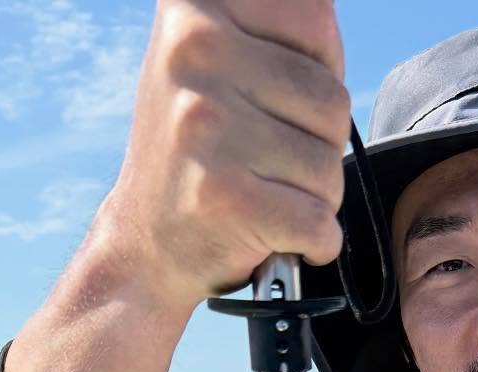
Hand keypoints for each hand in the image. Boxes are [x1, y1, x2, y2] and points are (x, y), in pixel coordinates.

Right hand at [101, 0, 350, 309]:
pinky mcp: (224, 195)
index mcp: (195, 7)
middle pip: (332, 100)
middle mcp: (196, 51)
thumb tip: (327, 15)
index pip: (316, 20)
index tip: (277, 101)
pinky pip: (319, 222)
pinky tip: (275, 233)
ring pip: (329, 164)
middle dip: (319, 144)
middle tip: (265, 160)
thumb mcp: (220, 60)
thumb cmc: (200, 149)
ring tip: (265, 194)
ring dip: (315, 195)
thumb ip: (274, 29)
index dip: (319, 71)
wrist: (145, 242)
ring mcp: (208, 123)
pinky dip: (314, 241)